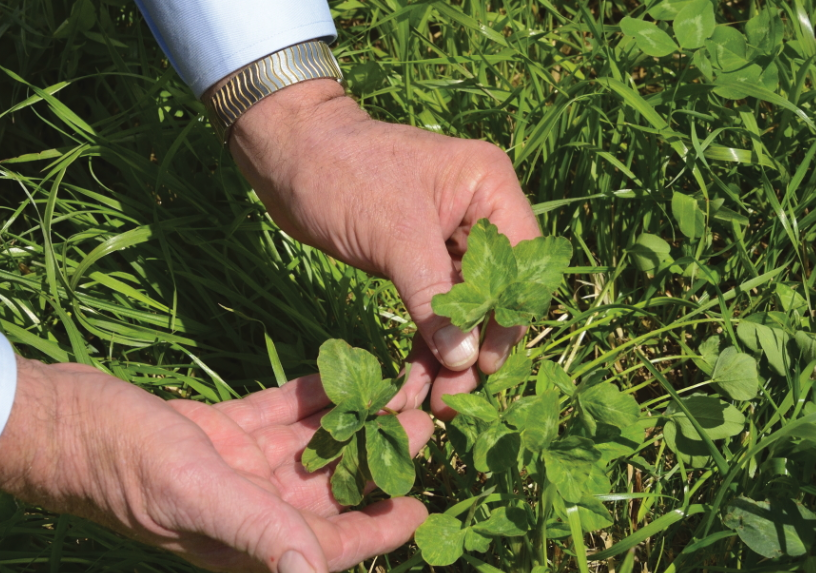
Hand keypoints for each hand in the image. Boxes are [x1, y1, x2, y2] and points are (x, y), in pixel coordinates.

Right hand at [0, 358, 432, 572]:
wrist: (63, 419)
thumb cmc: (123, 460)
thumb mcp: (193, 491)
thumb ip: (256, 530)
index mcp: (247, 537)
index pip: (331, 543)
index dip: (381, 527)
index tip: (424, 504)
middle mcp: (247, 507)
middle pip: (330, 488)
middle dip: (377, 456)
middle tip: (424, 421)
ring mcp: (234, 469)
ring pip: (310, 448)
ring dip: (352, 421)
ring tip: (397, 390)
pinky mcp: (219, 433)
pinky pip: (278, 418)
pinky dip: (308, 399)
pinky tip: (339, 376)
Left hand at [224, 79, 540, 417]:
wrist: (288, 156)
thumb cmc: (343, 174)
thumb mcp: (394, 234)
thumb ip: (433, 297)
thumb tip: (465, 360)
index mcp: (489, 187)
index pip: (518, 264)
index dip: (507, 317)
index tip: (486, 365)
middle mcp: (480, 213)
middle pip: (495, 292)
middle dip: (476, 345)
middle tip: (455, 398)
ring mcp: (450, 238)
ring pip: (464, 306)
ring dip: (451, 353)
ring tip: (436, 402)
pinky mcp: (420, 258)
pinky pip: (435, 307)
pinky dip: (428, 341)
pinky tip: (417, 378)